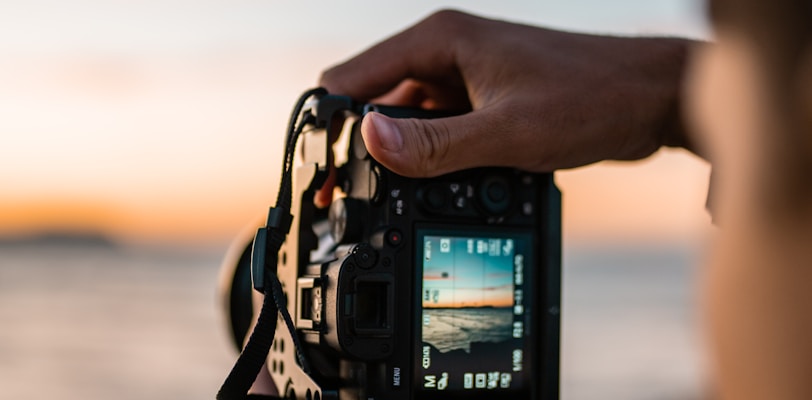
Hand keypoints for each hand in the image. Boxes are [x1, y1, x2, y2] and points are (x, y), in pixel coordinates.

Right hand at [320, 10, 695, 177]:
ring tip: (395, 198)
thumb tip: (369, 139)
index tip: (321, 172)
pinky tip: (440, 186)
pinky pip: (439, 132)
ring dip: (400, 158)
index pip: (352, 78)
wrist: (647, 99)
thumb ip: (436, 142)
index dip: (330, 126)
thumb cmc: (590, 97)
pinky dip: (432, 159)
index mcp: (439, 41)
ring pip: (407, 123)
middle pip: (375, 103)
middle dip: (361, 149)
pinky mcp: (481, 102)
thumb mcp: (507, 130)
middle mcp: (444, 54)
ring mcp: (464, 79)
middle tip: (349, 201)